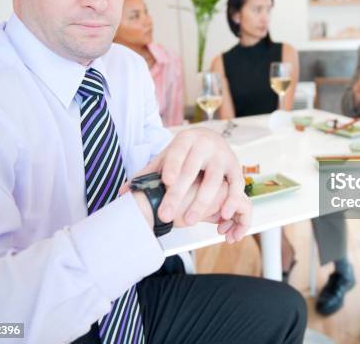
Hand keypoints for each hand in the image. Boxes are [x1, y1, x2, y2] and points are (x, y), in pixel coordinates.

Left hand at [122, 128, 251, 242]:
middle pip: (191, 170)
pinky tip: (223, 215)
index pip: (177, 154)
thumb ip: (148, 173)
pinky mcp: (236, 167)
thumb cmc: (184, 153)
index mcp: (185, 140)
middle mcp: (205, 145)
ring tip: (189, 221)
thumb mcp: (166, 158)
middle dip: (178, 195)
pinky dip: (231, 200)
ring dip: (202, 202)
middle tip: (165, 216)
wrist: (210, 138)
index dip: (172, 167)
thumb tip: (122, 192)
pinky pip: (236, 185)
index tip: (166, 182)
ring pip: (214, 180)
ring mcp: (222, 156)